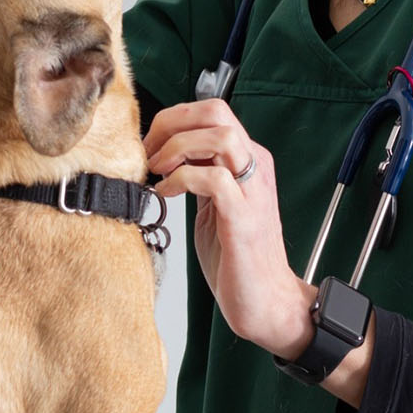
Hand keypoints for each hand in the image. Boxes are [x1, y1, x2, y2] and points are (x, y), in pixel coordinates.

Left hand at [145, 100, 375, 403]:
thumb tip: (166, 152)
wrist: (264, 301)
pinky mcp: (243, 216)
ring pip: (220, 135)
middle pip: (216, 111)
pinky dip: (180, 180)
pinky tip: (165, 196)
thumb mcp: (212, 203)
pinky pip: (213, 178)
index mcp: (247, 159)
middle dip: (172, 123)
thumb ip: (198, 173)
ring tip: (159, 170)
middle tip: (149, 152)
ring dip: (178, 147)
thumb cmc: (236, 256)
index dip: (174, 119)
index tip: (150, 144)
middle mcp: (255, 166)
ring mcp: (252, 190)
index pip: (212, 111)